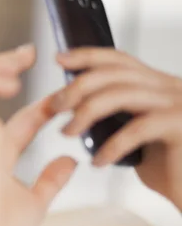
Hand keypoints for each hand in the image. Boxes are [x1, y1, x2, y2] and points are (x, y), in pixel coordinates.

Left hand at [51, 48, 181, 209]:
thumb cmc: (171, 169)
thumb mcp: (135, 136)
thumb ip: (113, 118)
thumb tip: (77, 109)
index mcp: (158, 86)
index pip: (120, 60)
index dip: (88, 56)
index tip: (59, 59)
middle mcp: (171, 88)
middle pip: (115, 73)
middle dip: (78, 87)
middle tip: (54, 106)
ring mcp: (179, 104)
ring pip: (122, 94)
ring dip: (86, 112)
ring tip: (68, 132)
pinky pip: (138, 128)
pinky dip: (112, 145)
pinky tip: (98, 162)